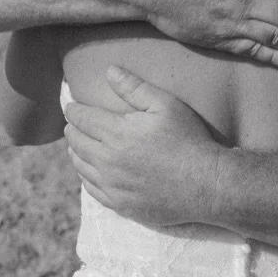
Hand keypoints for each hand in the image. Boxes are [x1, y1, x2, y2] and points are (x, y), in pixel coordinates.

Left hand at [63, 69, 221, 225]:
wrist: (206, 185)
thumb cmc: (189, 140)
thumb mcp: (166, 105)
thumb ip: (135, 88)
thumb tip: (109, 71)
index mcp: (116, 133)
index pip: (81, 118)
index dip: (73, 110)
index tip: (71, 106)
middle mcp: (107, 160)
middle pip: (76, 142)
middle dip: (72, 130)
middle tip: (72, 125)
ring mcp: (112, 185)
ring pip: (80, 167)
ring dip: (76, 153)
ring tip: (77, 146)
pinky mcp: (120, 204)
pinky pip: (92, 190)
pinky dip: (86, 177)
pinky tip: (90, 172)